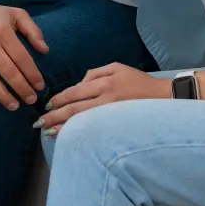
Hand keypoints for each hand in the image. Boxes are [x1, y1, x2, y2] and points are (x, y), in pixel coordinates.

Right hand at [0, 0, 48, 110]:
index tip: (40, 86)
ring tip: (14, 106)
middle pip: (7, 71)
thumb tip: (45, 50)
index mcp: (2, 31)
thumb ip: (32, 30)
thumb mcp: (15, 14)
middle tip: (31, 100)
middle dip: (21, 89)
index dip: (32, 74)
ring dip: (2, 96)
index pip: (21, 57)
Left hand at [36, 63, 168, 134]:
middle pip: (75, 109)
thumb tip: (79, 83)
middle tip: (39, 123)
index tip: (47, 106)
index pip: (75, 92)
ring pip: (83, 121)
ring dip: (64, 127)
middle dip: (54, 116)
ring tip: (49, 132)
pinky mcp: (119, 124)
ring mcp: (113, 113)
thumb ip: (95, 73)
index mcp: (105, 82)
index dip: (59, 100)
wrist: (165, 97)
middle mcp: (107, 98)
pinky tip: (70, 137)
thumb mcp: (117, 68)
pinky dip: (81, 132)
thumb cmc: (139, 81)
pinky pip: (95, 128)